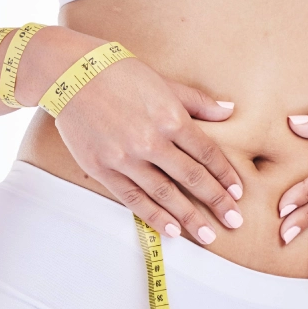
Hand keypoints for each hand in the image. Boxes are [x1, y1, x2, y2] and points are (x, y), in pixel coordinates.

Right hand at [54, 46, 244, 244]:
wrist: (70, 74)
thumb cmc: (120, 73)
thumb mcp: (164, 82)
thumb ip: (197, 102)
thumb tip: (229, 110)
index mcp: (170, 117)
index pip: (206, 153)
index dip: (225, 175)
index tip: (238, 193)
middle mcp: (150, 140)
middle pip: (191, 177)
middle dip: (216, 201)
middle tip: (234, 222)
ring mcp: (125, 157)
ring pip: (165, 194)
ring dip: (189, 217)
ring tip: (208, 235)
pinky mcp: (102, 168)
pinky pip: (133, 198)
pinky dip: (154, 216)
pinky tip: (171, 230)